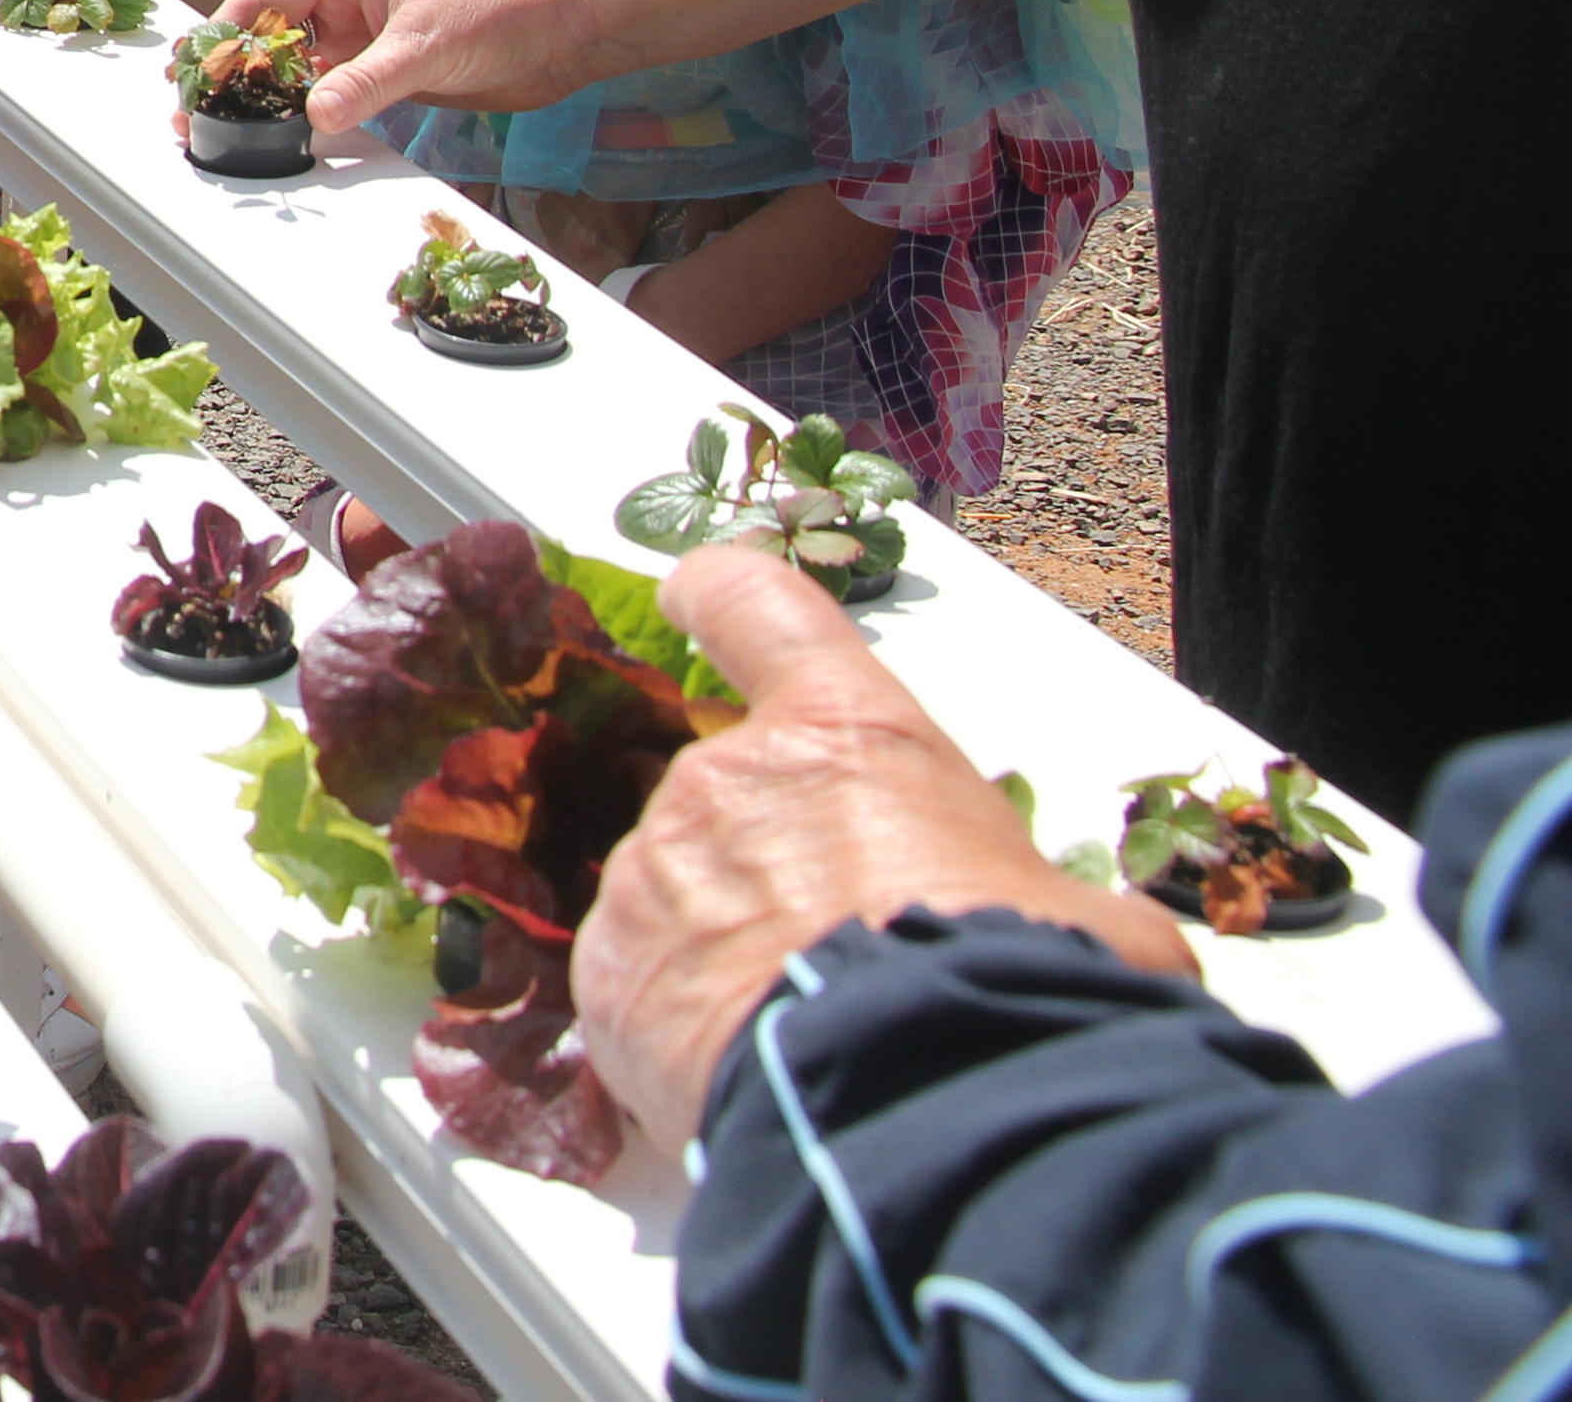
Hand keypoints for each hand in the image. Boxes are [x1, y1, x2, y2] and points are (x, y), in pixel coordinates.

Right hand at [222, 0, 624, 134]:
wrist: (567, 28)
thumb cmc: (501, 8)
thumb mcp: (427, 43)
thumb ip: (369, 81)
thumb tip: (314, 117)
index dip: (225, 34)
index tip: (191, 69)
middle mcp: (347, 6)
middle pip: (274, 39)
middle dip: (236, 74)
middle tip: (194, 114)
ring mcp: (366, 42)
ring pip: (302, 72)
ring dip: (269, 99)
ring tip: (227, 133)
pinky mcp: (387, 75)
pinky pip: (336, 96)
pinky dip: (310, 116)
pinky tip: (288, 140)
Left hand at [575, 551, 1192, 1146]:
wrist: (926, 1104)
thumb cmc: (1026, 991)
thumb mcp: (1093, 926)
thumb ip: (1048, 905)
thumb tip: (1080, 948)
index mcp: (851, 733)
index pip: (758, 607)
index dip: (723, 597)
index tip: (697, 598)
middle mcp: (729, 777)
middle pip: (734, 801)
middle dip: (776, 871)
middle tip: (849, 963)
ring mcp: (655, 868)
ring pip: (680, 899)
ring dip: (728, 954)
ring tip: (811, 1039)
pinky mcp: (607, 969)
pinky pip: (640, 984)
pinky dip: (681, 1026)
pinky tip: (751, 1077)